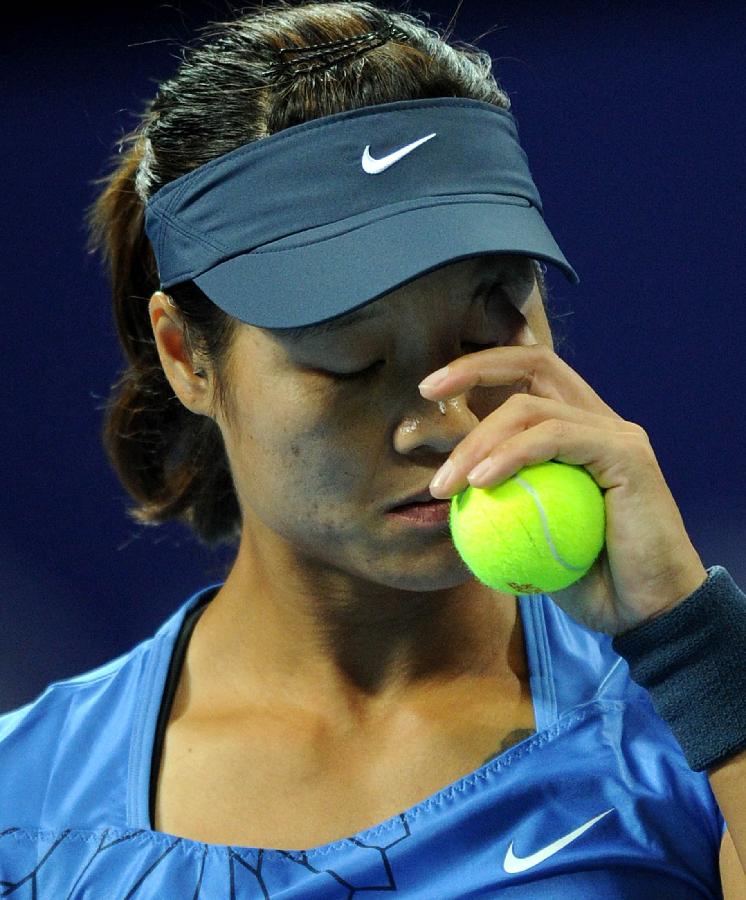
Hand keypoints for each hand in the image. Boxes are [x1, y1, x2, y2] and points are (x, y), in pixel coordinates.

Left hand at [419, 344, 707, 636]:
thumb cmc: (583, 580)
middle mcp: (598, 420)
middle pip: (533, 364)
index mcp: (576, 430)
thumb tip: (440, 487)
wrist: (645, 614)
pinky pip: (556, 437)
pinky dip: (511, 454)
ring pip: (532, 408)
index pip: (527, 375)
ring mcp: (614, 433)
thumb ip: (495, 500)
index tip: (429, 389)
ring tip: (445, 484)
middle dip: (473, 368)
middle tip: (426, 393)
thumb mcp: (524, 535)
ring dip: (477, 440)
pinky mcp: (626, 453)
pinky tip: (480, 481)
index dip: (478, 369)